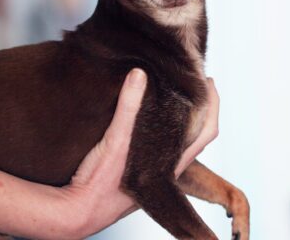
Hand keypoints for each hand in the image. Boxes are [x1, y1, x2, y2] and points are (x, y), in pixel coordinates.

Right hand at [53, 70, 221, 237]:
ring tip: (177, 98)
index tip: (209, 82)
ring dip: (183, 121)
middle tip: (198, 85)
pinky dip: (164, 132)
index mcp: (171, 163)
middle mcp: (167, 170)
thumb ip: (128, 108)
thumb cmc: (98, 185)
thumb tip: (140, 74)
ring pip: (179, 143)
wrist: (78, 214)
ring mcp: (154, 174)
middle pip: (197, 135)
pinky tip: (151, 123)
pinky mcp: (139, 176)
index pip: (206, 130)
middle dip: (201, 109)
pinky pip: (161, 150)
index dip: (212, 104)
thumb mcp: (115, 141)